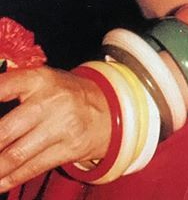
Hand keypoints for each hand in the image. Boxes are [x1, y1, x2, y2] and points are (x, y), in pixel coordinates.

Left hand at [0, 66, 111, 191]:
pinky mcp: (69, 147)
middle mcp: (50, 100)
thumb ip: (13, 89)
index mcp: (39, 78)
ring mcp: (61, 125)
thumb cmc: (64, 95)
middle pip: (5, 130)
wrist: (107, 109)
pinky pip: (32, 167)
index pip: (4, 86)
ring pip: (16, 154)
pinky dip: (10, 179)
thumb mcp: (43, 82)